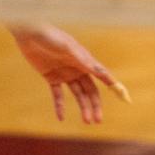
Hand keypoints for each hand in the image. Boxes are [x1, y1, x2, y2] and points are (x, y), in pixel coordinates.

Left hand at [10, 23, 125, 123]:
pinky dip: (60, 106)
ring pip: (78, 94)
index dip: (113, 86)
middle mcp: (78, 68)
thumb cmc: (51, 36)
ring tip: (87, 121)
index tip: (124, 97)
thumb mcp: (67, 47)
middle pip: (91, 90)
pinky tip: (61, 118)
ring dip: (83, 108)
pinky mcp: (52, 77)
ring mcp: (65, 73)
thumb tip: (99, 71)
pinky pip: (58, 95)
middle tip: (98, 120)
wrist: (29, 33)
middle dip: (95, 105)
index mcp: (85, 60)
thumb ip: (82, 59)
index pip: (103, 76)